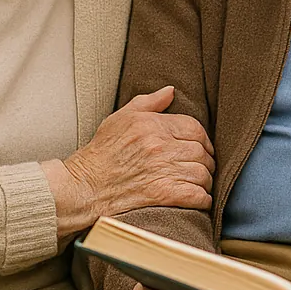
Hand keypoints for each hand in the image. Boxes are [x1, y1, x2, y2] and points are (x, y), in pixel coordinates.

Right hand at [46, 86, 214, 233]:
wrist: (84, 186)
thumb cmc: (101, 152)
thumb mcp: (121, 118)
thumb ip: (148, 102)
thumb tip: (171, 91)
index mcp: (153, 126)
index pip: (195, 128)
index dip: (204, 139)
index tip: (203, 148)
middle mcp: (160, 146)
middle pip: (201, 152)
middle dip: (206, 161)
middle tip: (204, 167)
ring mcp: (162, 170)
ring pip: (202, 174)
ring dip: (205, 180)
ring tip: (201, 183)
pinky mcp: (161, 194)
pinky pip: (196, 195)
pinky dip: (203, 198)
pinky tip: (200, 198)